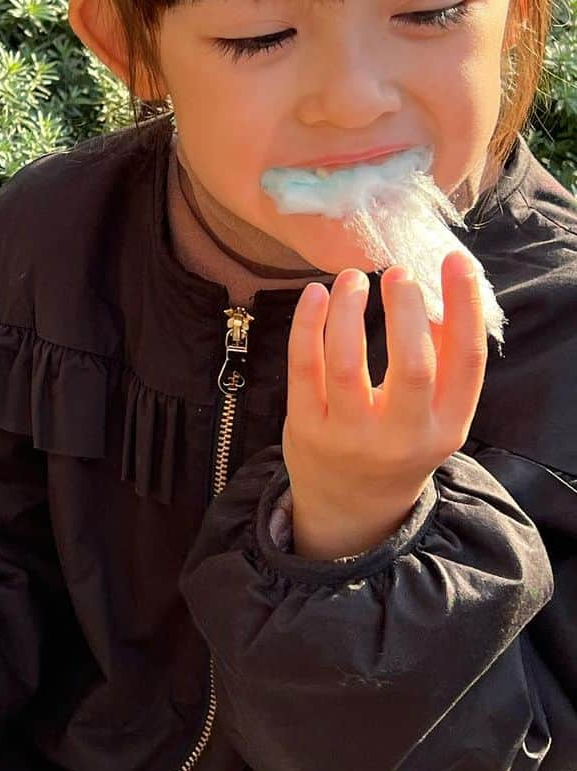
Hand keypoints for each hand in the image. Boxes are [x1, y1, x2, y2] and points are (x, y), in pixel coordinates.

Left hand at [282, 250, 487, 558]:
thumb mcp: (434, 414)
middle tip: (398, 272)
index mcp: (446, 427)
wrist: (352, 508)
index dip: (464, 308)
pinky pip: (304, 368)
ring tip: (352, 277)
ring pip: (347, 364)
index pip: (466, 362)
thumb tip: (440, 291)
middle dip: (405, 311)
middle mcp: (402, 436)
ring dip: (350, 311)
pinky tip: (316, 294)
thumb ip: (441, 360)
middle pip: (411, 366)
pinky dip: (308, 324)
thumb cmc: (398, 442)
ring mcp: (351, 436)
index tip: (455, 262)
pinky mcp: (307, 428)